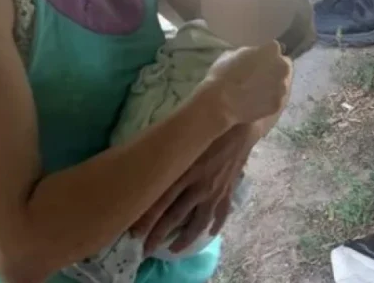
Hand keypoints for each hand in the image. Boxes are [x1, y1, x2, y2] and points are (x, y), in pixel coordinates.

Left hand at [131, 124, 254, 252]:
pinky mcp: (228, 189)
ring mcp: (216, 190)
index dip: (146, 219)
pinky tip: (209, 233)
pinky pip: (222, 212)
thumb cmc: (207, 126)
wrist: (241, 124)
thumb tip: (144, 164)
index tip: (133, 233)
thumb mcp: (183, 139)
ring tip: (174, 249)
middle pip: (176, 217)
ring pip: (199, 222)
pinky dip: (216, 225)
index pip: (161, 201)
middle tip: (146, 250)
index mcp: (185, 171)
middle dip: (159, 235)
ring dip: (186, 238)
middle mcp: (200, 186)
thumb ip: (166, 154)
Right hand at [203, 41, 291, 124]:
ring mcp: (283, 87)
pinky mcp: (279, 104)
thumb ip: (249, 53)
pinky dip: (269, 100)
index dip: (266, 56)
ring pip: (282, 84)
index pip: (275, 49)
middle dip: (274, 70)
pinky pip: (277, 100)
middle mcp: (283, 67)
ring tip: (257, 92)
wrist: (220, 103)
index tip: (259, 62)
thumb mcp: (232, 54)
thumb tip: (254, 56)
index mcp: (272, 50)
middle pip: (283, 66)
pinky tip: (256, 103)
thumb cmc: (223, 75)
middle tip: (259, 77)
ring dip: (273, 86)